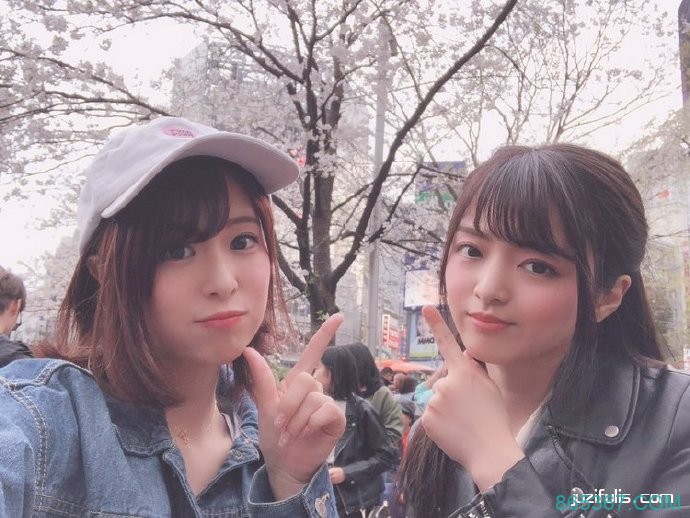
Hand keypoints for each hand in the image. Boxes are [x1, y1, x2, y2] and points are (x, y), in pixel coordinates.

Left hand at [243, 313, 345, 499]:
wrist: (283, 462)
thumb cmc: (274, 435)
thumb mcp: (264, 406)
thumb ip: (261, 378)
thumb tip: (248, 349)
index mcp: (298, 382)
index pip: (313, 352)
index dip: (326, 333)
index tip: (340, 315)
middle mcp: (315, 389)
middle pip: (305, 378)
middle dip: (288, 404)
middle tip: (280, 424)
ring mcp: (326, 402)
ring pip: (313, 396)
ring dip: (296, 419)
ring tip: (290, 433)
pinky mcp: (335, 418)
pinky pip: (324, 409)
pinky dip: (309, 423)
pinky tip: (304, 434)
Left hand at [420, 305, 523, 490]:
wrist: (489, 450)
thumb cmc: (494, 419)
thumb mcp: (490, 388)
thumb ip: (475, 370)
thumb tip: (464, 355)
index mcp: (465, 373)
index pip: (448, 344)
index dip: (436, 324)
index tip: (425, 308)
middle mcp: (446, 383)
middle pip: (444, 382)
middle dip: (452, 392)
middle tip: (469, 410)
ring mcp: (435, 400)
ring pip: (436, 399)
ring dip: (446, 408)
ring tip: (463, 422)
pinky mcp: (426, 418)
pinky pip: (430, 415)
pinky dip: (439, 422)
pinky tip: (453, 430)